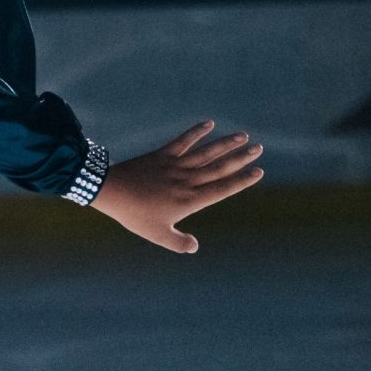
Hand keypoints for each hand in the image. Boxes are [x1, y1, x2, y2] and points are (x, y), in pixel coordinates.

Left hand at [87, 120, 263, 253]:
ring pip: (206, 152)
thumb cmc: (134, 215)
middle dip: (241, 158)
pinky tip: (209, 124)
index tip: (259, 172)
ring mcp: (175, 166)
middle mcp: (187, 180)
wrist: (111, 191)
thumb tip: (195, 247)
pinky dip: (196, 132)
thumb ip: (178, 242)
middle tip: (259, 149)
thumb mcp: (157, 235)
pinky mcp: (162, 155)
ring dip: (226, 143)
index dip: (242, 180)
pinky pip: (183, 141)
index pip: (223, 188)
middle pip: (220, 167)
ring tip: (244, 136)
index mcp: (190, 200)